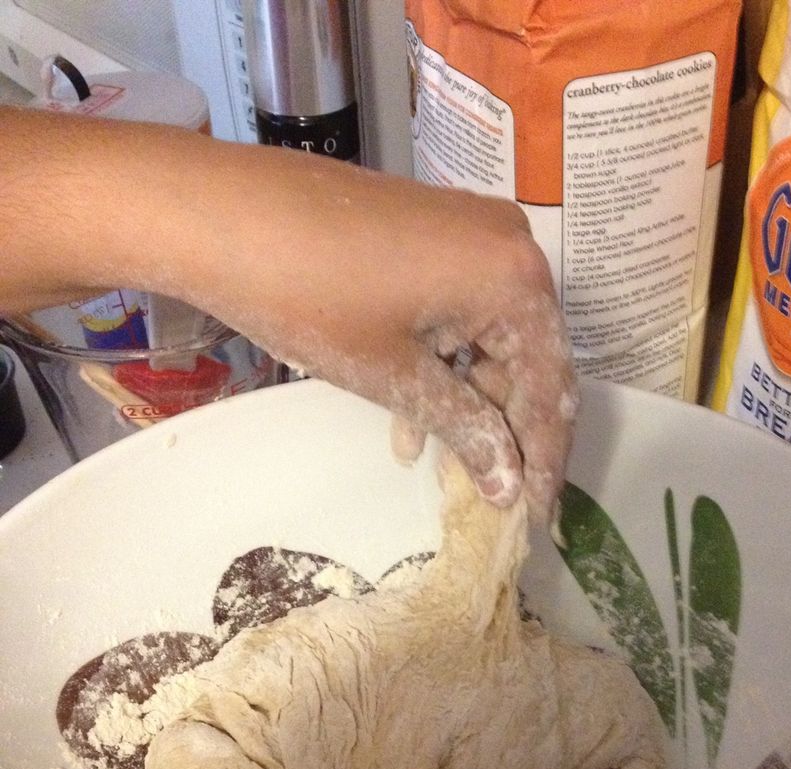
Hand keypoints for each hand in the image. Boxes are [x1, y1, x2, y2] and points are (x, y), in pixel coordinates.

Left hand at [180, 150, 577, 520]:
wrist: (220, 212)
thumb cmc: (310, 297)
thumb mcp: (396, 378)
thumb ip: (466, 430)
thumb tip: (510, 485)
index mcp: (515, 279)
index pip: (549, 386)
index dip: (543, 458)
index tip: (534, 514)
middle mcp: (510, 247)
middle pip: (527, 360)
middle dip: (506, 432)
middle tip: (491, 495)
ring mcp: (471, 233)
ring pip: (489, 340)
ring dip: (469, 406)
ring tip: (443, 469)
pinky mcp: (434, 232)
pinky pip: (459, 312)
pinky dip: (442, 366)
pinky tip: (412, 421)